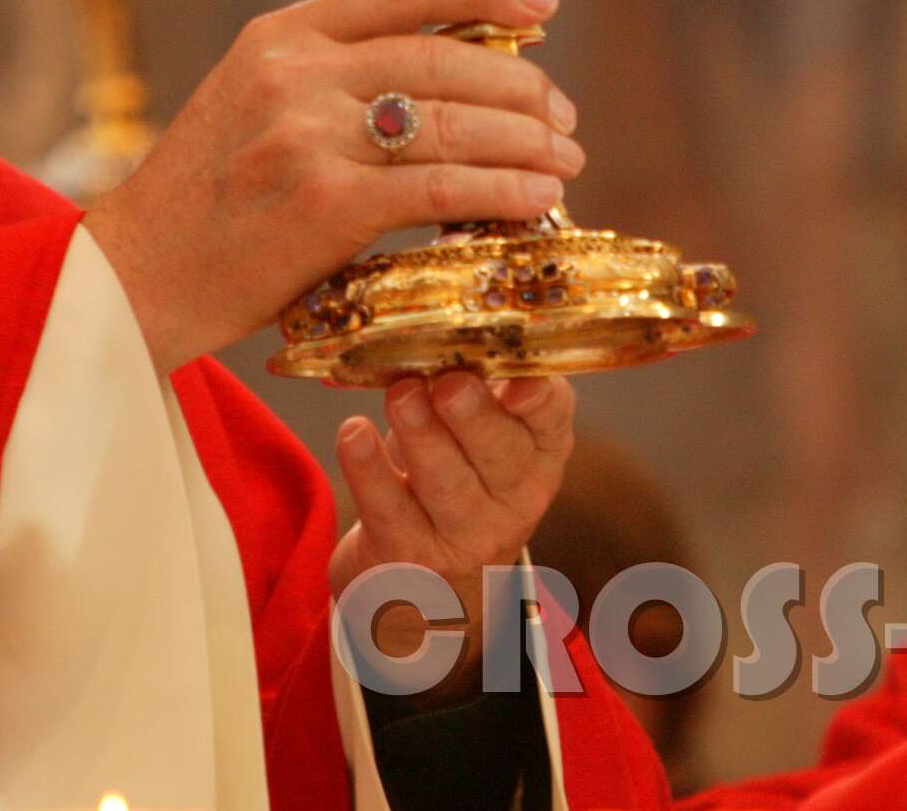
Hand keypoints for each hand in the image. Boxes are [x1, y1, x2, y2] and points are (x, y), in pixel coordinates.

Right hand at [83, 0, 581, 371]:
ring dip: (526, 141)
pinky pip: (439, 189)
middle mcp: (294, 73)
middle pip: (442, 56)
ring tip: (565, 159)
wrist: (134, 279)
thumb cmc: (206, 202)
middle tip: (562, 112)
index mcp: (278, 36)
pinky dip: (501, 191)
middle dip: (521, 84)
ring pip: (451, 121)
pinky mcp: (325, 205)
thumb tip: (446, 64)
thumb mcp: (251, 101)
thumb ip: (330, 73)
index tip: (542, 1)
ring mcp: (308, 136)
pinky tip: (537, 197)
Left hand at [328, 372, 576, 703]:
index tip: (520, 382)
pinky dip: (368, 470)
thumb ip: (480, 384)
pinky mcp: (410, 560)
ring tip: (401, 394)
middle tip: (447, 384)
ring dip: (422, 437)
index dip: (540, 400)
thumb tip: (447, 321)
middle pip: (502, 457)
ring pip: (448, 486)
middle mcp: (515, 499)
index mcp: (540, 454)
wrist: (427, 585)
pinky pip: (388, 512)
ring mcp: (465, 536)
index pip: (551, 421)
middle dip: (474, 417)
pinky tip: (354, 433)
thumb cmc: (456, 479)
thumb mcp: (483, 435)